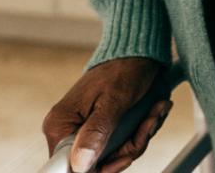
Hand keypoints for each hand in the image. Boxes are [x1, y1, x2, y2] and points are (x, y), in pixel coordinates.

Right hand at [41, 57, 168, 172]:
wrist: (137, 53)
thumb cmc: (123, 70)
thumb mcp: (113, 102)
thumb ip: (95, 134)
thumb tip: (79, 165)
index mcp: (60, 125)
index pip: (69, 166)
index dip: (98, 169)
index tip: (124, 157)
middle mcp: (68, 131)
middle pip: (97, 164)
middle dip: (129, 148)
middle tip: (148, 124)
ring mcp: (86, 131)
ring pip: (114, 155)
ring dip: (140, 136)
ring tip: (154, 112)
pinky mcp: (102, 129)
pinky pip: (122, 144)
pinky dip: (142, 130)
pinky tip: (153, 112)